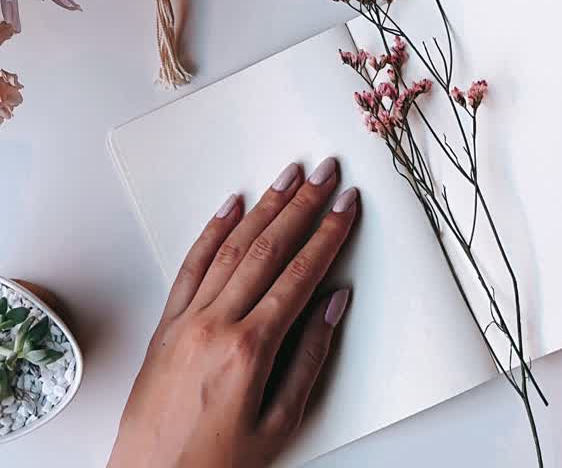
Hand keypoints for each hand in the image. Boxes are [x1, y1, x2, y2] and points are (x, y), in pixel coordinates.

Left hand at [108, 158, 356, 467]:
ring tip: (288, 176)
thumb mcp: (280, 423)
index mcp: (250, 350)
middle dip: (302, 206)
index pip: (300, 275)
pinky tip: (231, 206)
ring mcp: (186, 320)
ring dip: (264, 206)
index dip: (328, 235)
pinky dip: (213, 231)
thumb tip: (333, 302)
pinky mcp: (165, 324)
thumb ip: (310, 358)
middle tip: (325, 173)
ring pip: (231, 247)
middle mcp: (216, 325)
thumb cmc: (217, 465)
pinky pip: (191, 265)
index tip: (346, 206)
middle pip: (268, 249)